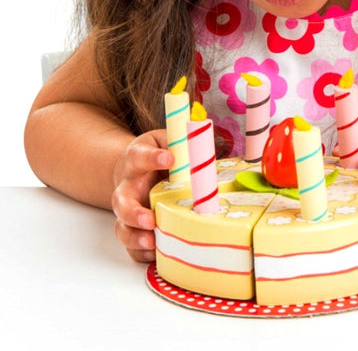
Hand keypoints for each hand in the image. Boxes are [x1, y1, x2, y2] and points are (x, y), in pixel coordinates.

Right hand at [111, 130, 173, 261]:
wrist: (133, 170)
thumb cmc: (154, 155)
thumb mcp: (164, 140)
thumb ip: (178, 141)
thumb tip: (200, 145)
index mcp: (135, 162)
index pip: (139, 157)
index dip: (152, 158)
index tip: (168, 159)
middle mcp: (127, 188)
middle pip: (121, 202)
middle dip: (133, 213)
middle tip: (149, 219)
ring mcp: (128, 211)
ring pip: (123, 227)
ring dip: (135, 237)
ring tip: (151, 241)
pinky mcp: (133, 228)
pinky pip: (131, 245)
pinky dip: (140, 252)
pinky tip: (154, 253)